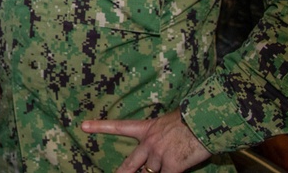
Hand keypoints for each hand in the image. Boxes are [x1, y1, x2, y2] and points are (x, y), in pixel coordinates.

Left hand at [80, 109, 210, 172]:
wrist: (203, 121)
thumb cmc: (191, 119)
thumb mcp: (168, 122)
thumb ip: (158, 136)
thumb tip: (156, 154)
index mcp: (146, 128)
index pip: (118, 126)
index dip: (100, 127)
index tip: (83, 126)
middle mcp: (148, 142)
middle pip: (130, 165)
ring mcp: (158, 155)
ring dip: (160, 171)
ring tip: (171, 157)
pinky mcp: (171, 166)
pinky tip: (175, 167)